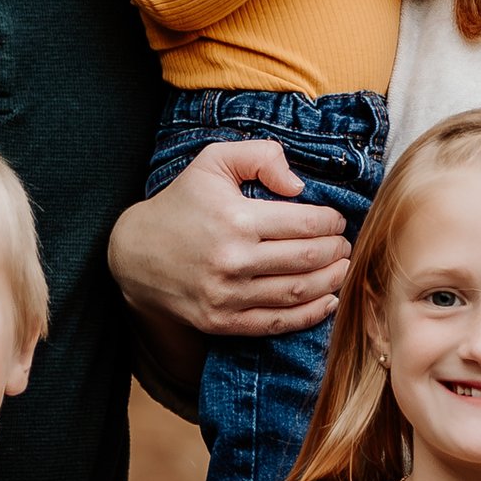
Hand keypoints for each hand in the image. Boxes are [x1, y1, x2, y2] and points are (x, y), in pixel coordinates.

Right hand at [108, 138, 353, 343]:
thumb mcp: (213, 161)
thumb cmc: (181, 203)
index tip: (337, 219)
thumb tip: (298, 184)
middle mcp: (234, 260)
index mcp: (236, 218)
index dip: (332, 222)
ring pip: (298, 292)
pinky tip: (327, 301)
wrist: (135, 253)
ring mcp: (228, 296)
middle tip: (344, 244)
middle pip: (308, 259)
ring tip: (342, 269)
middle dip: (337, 251)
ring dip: (331, 281)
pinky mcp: (222, 322)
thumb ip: (259, 156)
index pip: (306, 223)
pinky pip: (276, 323)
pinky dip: (310, 315)